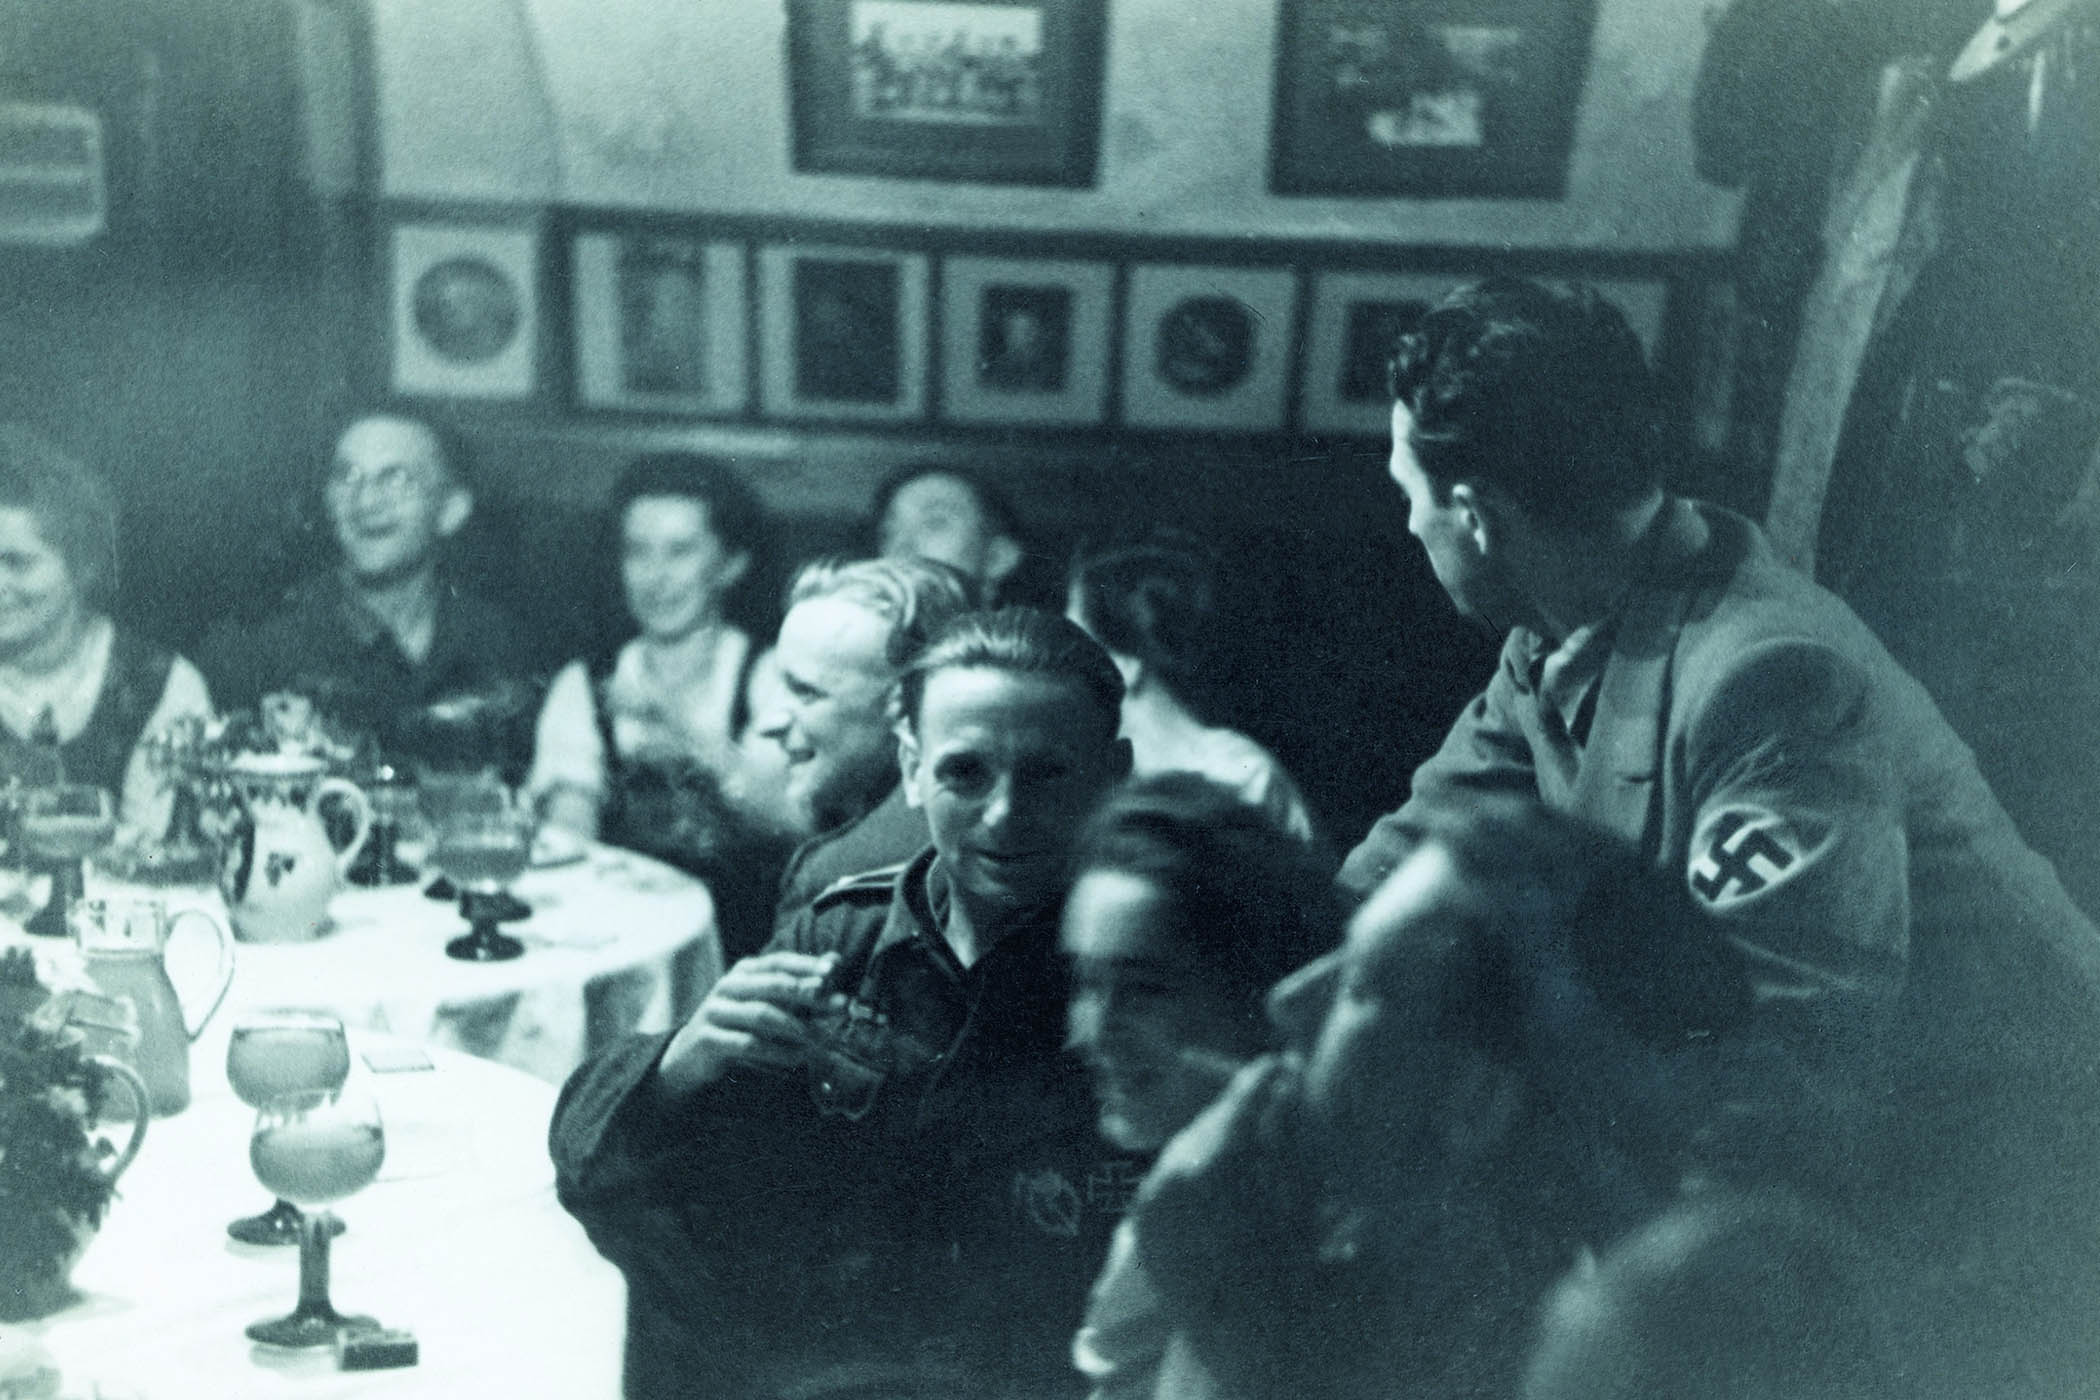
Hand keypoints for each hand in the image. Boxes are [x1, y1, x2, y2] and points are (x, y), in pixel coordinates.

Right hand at [659, 951, 839, 1095]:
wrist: (691, 1057)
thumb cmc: (739, 1027)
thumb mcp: (769, 1004)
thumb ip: (801, 988)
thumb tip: (836, 963)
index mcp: (745, 971)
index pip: (779, 961)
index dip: (808, 965)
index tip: (834, 972)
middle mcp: (729, 985)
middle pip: (774, 984)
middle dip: (809, 994)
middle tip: (838, 1005)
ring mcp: (716, 1011)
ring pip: (762, 1014)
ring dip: (797, 1027)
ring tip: (821, 1039)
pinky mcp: (708, 1039)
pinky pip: (748, 1044)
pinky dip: (777, 1051)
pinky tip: (797, 1058)